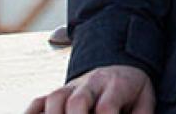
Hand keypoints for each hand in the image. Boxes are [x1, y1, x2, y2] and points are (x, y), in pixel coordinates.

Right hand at [25, 64, 154, 113]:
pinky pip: (38, 101)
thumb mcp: (145, 99)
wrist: (121, 66)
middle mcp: (91, 83)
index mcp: (116, 84)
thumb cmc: (132, 91)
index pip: (106, 105)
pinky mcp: (58, 93)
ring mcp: (71, 87)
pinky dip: (31, 113)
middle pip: (77, 101)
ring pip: (55, 98)